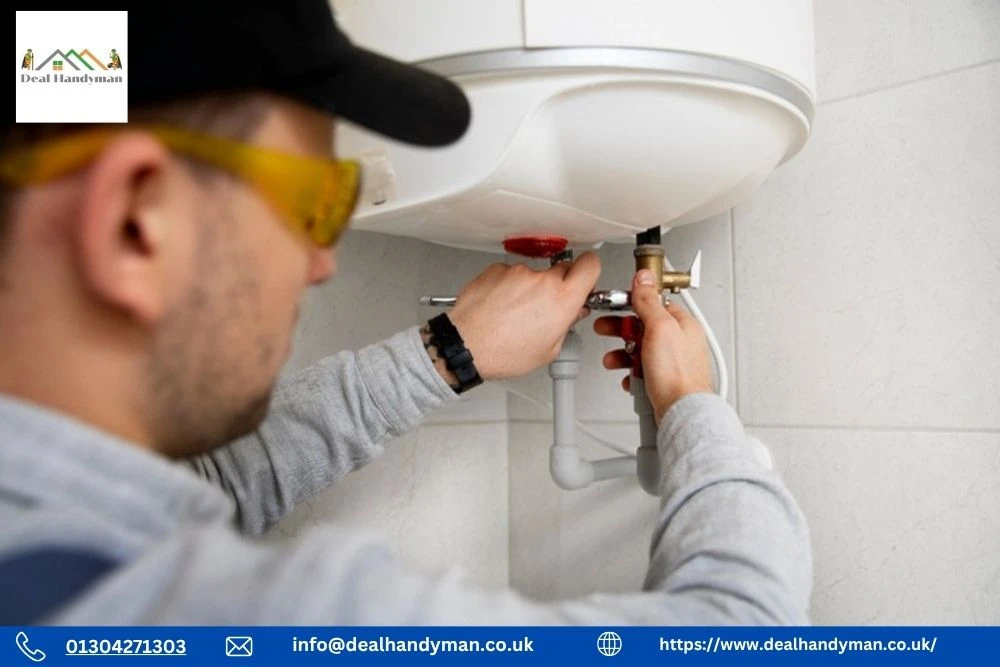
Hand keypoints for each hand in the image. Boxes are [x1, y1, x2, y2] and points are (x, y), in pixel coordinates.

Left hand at [446, 252, 600, 380]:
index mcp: (562, 299)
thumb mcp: (548, 350)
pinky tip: (500, 307)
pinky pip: (511, 274)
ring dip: (529, 288)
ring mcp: (518, 272)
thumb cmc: (503, 352)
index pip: (590, 265)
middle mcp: (542, 280)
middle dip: (559, 285)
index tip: (586, 277)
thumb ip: (566, 325)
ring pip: (534, 274)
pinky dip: (508, 286)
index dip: (590, 270)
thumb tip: (571, 313)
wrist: (466, 345)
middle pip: (563, 269)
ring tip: (515, 313)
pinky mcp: (497, 269)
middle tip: (547, 306)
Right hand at [594, 269, 712, 421]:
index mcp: (682, 324)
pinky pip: (642, 372)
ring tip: (613, 360)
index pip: (653, 304)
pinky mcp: (664, 381)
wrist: (681, 412)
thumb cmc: (677, 374)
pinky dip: (632, 373)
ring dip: (623, 355)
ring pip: (640, 351)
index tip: (615, 306)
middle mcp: (680, 342)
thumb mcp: (659, 328)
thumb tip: (644, 278)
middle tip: (606, 330)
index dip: (631, 304)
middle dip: (621, 331)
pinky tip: (629, 377)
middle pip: (643, 328)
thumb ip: (649, 301)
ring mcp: (672, 362)